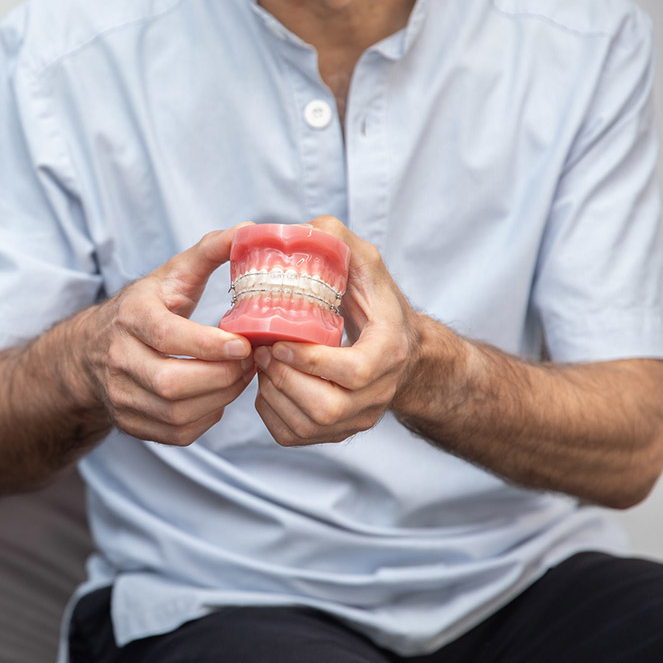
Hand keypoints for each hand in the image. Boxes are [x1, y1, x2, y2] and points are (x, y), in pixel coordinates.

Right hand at [82, 226, 256, 445]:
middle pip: (171, 383)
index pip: (167, 336)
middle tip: (250, 363)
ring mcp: (121, 395)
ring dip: (220, 399)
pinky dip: (207, 418)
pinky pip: (177, 433)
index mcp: (130, 316)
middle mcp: (118, 359)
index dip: (208, 345)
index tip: (244, 345)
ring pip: (177, 413)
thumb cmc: (144, 308)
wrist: (90, 351)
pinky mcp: (130, 423)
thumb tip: (249, 230)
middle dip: (221, 378)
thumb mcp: (169, 276)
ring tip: (239, 378)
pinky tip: (217, 396)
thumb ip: (209, 251)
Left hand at [253, 216, 421, 445]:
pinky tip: (267, 385)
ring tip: (260, 364)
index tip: (278, 342)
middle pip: (325, 407)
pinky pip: (293, 436)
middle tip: (260, 352)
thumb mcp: (367, 267)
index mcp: (390, 353)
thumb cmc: (378, 306)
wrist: (402, 354)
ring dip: (272, 395)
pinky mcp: (337, 434)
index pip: (353, 372)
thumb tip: (304, 227)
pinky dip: (270, 413)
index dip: (311, 361)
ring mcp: (358, 419)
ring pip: (306, 425)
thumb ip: (340, 243)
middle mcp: (378, 395)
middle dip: (283, 379)